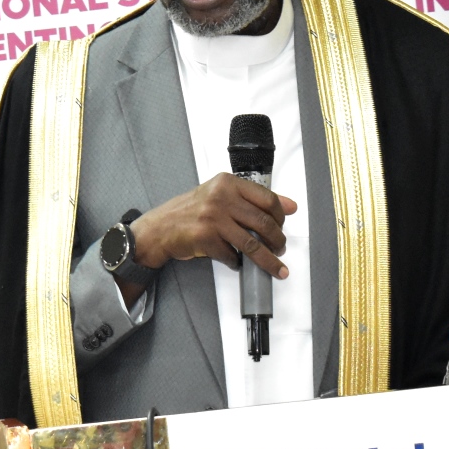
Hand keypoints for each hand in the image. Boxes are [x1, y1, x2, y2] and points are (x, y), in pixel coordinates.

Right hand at [115, 173, 297, 305]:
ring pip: (252, 244)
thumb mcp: (219, 195)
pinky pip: (232, 256)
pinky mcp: (205, 239)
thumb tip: (289, 206)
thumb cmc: (190, 211)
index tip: (284, 226)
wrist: (159, 228)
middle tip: (280, 248)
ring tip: (275, 265)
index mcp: (227, 183)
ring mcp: (213, 219)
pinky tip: (237, 262)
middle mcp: (221, 198)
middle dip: (278, 240)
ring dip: (267, 259)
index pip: (267, 198)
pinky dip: (238, 262)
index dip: (281, 216)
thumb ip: (250, 198)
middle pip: (263, 223)